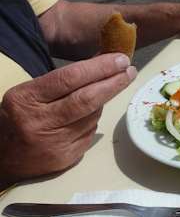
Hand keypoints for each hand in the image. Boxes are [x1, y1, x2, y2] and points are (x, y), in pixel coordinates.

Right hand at [0, 54, 136, 182]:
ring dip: (104, 101)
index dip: (99, 67)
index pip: (70, 78)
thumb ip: (62, 80)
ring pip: (93, 115)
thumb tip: (104, 62)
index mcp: (27, 99)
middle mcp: (40, 122)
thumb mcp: (29, 93)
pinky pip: (90, 132)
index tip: (121, 59)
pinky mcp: (65, 158)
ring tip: (105, 91)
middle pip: (87, 99)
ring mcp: (54, 143)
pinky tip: (89, 114)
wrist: (3, 158)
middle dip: (114, 83)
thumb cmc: (19, 116)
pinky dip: (94, 120)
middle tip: (130, 71)